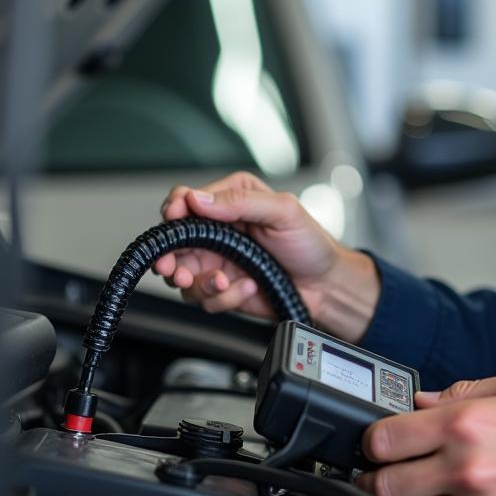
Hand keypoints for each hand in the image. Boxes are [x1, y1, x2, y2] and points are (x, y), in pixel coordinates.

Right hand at [153, 171, 378, 339]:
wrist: (325, 286)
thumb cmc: (310, 244)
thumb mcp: (284, 211)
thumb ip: (242, 201)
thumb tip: (200, 199)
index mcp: (233, 199)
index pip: (188, 198)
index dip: (175, 209)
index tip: (174, 219)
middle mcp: (220, 229)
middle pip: (174, 240)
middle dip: (170, 256)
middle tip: (174, 267)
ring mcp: (217, 260)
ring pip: (182, 273)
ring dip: (199, 282)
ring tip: (222, 280)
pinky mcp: (221, 288)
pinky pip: (203, 297)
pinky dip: (223, 296)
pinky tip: (247, 288)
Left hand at [356, 371, 495, 495]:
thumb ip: (462, 391)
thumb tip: (424, 401)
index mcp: (464, 424)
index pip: (385, 439)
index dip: (374, 441)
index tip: (377, 443)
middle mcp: (465, 469)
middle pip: (387, 486)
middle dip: (379, 479)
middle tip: (387, 473)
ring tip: (434, 489)